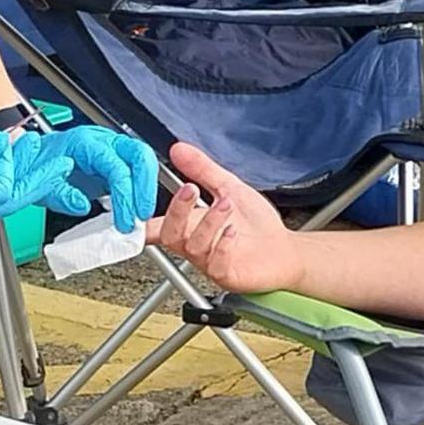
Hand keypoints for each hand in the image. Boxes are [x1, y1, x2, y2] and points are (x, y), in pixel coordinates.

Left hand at [11, 126, 160, 233]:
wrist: (32, 157)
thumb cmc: (37, 165)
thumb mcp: (42, 184)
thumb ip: (61, 194)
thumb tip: (82, 205)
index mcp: (84, 143)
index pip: (116, 166)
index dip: (125, 195)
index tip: (126, 220)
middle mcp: (103, 141)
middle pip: (140, 155)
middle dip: (146, 188)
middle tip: (141, 216)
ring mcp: (112, 148)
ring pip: (143, 161)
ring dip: (146, 190)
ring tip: (139, 216)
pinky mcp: (116, 160)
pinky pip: (137, 170)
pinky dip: (140, 190)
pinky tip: (134, 209)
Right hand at [145, 143, 304, 294]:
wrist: (284, 249)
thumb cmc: (255, 224)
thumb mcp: (229, 188)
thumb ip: (203, 170)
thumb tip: (179, 149)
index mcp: (191, 226)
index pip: (158, 225)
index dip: (144, 220)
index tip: (138, 203)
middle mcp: (196, 246)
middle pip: (170, 235)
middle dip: (177, 210)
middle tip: (190, 189)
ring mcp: (211, 262)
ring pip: (195, 246)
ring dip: (209, 221)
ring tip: (225, 204)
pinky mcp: (228, 274)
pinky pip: (217, 265)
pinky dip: (223, 245)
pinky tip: (233, 231)